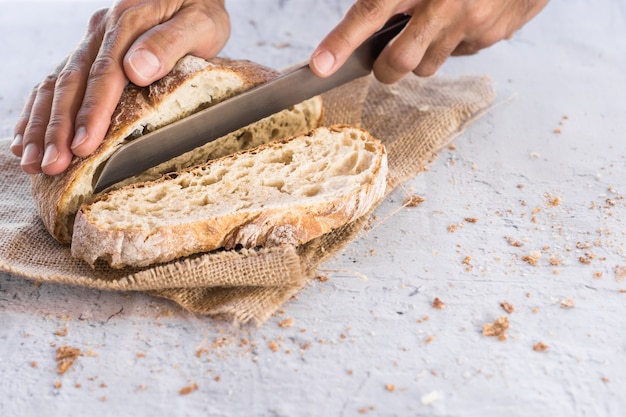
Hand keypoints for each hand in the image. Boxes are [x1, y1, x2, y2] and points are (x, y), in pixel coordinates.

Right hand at [11, 0, 229, 174]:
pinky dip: (38, 111)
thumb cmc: (200, 11)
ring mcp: (89, 41)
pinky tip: (28, 140)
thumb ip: (169, 43)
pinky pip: (54, 82)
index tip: (84, 145)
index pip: (104, 73)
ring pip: (55, 84)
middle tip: (53, 165)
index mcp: (126, 23)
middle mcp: (100, 31)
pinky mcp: (87, 52)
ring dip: (41, 125)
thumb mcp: (199, 23)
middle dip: (58, 128)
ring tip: (34, 162)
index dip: (92, 112)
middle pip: (71, 82)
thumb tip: (136, 69)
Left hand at [310, 0, 547, 82]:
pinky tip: (457, 21)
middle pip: (398, 61)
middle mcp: (442, 2)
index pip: (370, 12)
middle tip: (382, 60)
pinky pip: (456, 55)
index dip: (342, 42)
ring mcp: (468, 21)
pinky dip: (449, 44)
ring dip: (418, 57)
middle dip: (384, 69)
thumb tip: (369, 18)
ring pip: (426, 66)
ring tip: (427, 30)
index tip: (321, 66)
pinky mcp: (488, 35)